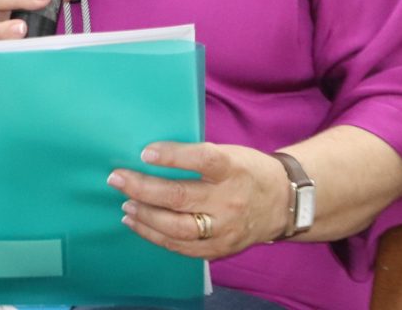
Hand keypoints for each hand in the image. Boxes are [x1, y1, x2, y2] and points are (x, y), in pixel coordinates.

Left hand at [108, 142, 289, 259]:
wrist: (283, 203)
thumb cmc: (248, 171)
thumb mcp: (231, 153)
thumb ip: (198, 155)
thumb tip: (152, 154)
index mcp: (233, 168)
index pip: (202, 160)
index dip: (173, 156)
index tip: (145, 152)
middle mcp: (228, 200)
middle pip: (180, 197)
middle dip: (143, 188)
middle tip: (117, 178)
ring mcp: (224, 229)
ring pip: (177, 228)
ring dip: (145, 216)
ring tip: (125, 203)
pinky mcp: (219, 249)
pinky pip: (182, 247)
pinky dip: (156, 236)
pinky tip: (138, 223)